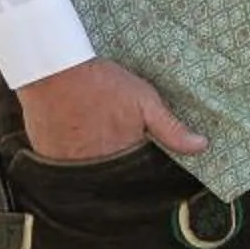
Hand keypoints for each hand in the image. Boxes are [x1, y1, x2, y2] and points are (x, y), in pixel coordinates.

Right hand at [20, 58, 204, 163]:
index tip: (139, 158)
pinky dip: (71, 160)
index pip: (139, 179)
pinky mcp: (48, 156)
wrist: (54, 69)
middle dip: (117, 170)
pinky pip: (64, 167)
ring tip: (93, 144)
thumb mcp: (144, 100)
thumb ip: (171, 128)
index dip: (142, 172)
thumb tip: (201, 146)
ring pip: (88, 175)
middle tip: (112, 147)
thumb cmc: (102, 83)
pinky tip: (74, 143)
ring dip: (94, 165)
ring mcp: (70, 164)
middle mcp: (96, 167)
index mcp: (123, 157)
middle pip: (112, 179)